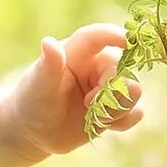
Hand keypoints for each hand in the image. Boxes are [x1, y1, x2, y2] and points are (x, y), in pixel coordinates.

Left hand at [8, 23, 141, 156]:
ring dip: (118, 107)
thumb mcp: (38, 85)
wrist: (32, 131)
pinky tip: (102, 126)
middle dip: (112, 88)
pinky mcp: (113, 109)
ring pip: (134, 90)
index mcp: (77, 54)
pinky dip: (123, 121)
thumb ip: (49, 65)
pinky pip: (135, 112)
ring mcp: (107, 88)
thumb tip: (49, 42)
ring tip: (93, 117)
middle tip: (87, 103)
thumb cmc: (31, 101)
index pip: (98, 37)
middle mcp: (96, 67)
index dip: (114, 35)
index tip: (127, 42)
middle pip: (123, 67)